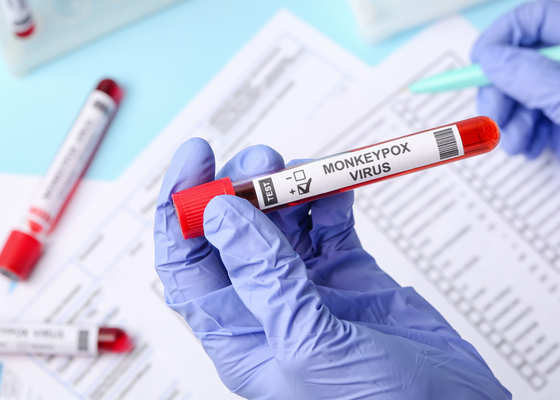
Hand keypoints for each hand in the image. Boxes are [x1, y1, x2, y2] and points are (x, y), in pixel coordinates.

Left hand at [154, 138, 509, 398]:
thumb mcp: (309, 347)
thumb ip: (266, 281)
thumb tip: (221, 215)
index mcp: (238, 332)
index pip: (187, 262)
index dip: (181, 207)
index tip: (196, 157)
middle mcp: (266, 304)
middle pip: (234, 231)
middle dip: (243, 188)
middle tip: (266, 160)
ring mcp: (308, 285)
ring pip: (282, 220)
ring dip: (288, 187)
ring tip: (306, 169)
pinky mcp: (348, 271)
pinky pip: (328, 222)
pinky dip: (330, 199)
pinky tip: (337, 188)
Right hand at [471, 0, 559, 208]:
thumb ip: (544, 82)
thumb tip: (493, 59)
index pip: (542, 19)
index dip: (505, 36)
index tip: (480, 66)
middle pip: (523, 56)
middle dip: (501, 87)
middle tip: (494, 117)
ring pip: (520, 90)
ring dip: (507, 117)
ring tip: (518, 143)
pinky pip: (528, 118)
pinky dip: (519, 134)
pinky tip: (531, 150)